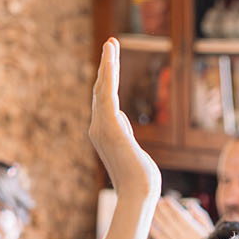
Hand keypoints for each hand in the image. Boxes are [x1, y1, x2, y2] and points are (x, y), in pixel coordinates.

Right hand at [90, 40, 160, 201]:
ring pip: (103, 88)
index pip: (104, 100)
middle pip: (101, 89)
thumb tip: (120, 118)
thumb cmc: (139, 179)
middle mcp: (98, 127)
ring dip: (107, 64)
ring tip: (111, 43)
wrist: (138, 195)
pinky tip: (111, 57)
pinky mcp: (110, 126)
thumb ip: (124, 132)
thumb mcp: (132, 150)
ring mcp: (102, 126)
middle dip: (106, 65)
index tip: (111, 61)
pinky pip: (108, 94)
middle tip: (111, 43)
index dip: (107, 79)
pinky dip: (109, 74)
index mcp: (104, 132)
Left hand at [150, 198, 210, 238]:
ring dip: (156, 217)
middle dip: (162, 209)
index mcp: (193, 229)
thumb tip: (190, 205)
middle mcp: (183, 236)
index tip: (166, 198)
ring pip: (164, 228)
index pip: (180, 215)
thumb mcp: (210, 229)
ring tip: (150, 208)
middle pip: (170, 219)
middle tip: (155, 200)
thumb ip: (200, 216)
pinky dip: (154, 230)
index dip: (172, 206)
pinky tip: (149, 223)